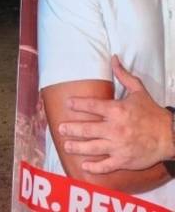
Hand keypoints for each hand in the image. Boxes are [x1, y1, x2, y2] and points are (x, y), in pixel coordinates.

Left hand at [59, 55, 174, 172]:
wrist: (172, 136)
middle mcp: (115, 129)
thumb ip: (123, 75)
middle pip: (87, 129)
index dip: (77, 104)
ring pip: (92, 147)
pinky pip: (106, 165)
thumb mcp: (138, 91)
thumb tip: (113, 58)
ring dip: (77, 147)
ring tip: (66, 146)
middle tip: (60, 128)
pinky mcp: (125, 160)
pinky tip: (84, 166)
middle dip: (71, 129)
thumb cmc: (152, 113)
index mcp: (117, 110)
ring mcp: (119, 146)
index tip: (67, 103)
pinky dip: (95, 167)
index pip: (91, 106)